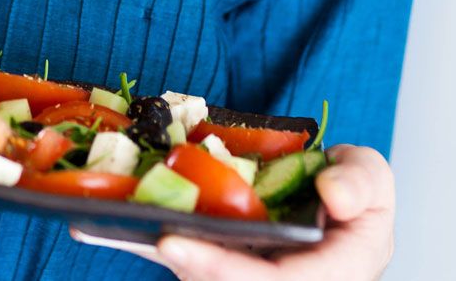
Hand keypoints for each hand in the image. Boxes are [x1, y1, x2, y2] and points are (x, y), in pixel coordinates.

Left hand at [69, 145, 393, 278]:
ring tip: (90, 224)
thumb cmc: (348, 195)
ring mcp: (234, 268)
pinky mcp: (207, 255)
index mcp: (322, 277)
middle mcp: (270, 277)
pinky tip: (85, 222)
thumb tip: (333, 198)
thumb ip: (362, 185)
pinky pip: (168, 249)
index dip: (221, 271)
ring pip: (186, 270)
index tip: (176, 246)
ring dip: (141, 248)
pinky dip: (127, 236)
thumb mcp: (370, 183)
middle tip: (141, 237)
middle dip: (181, 266)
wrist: (327, 200)